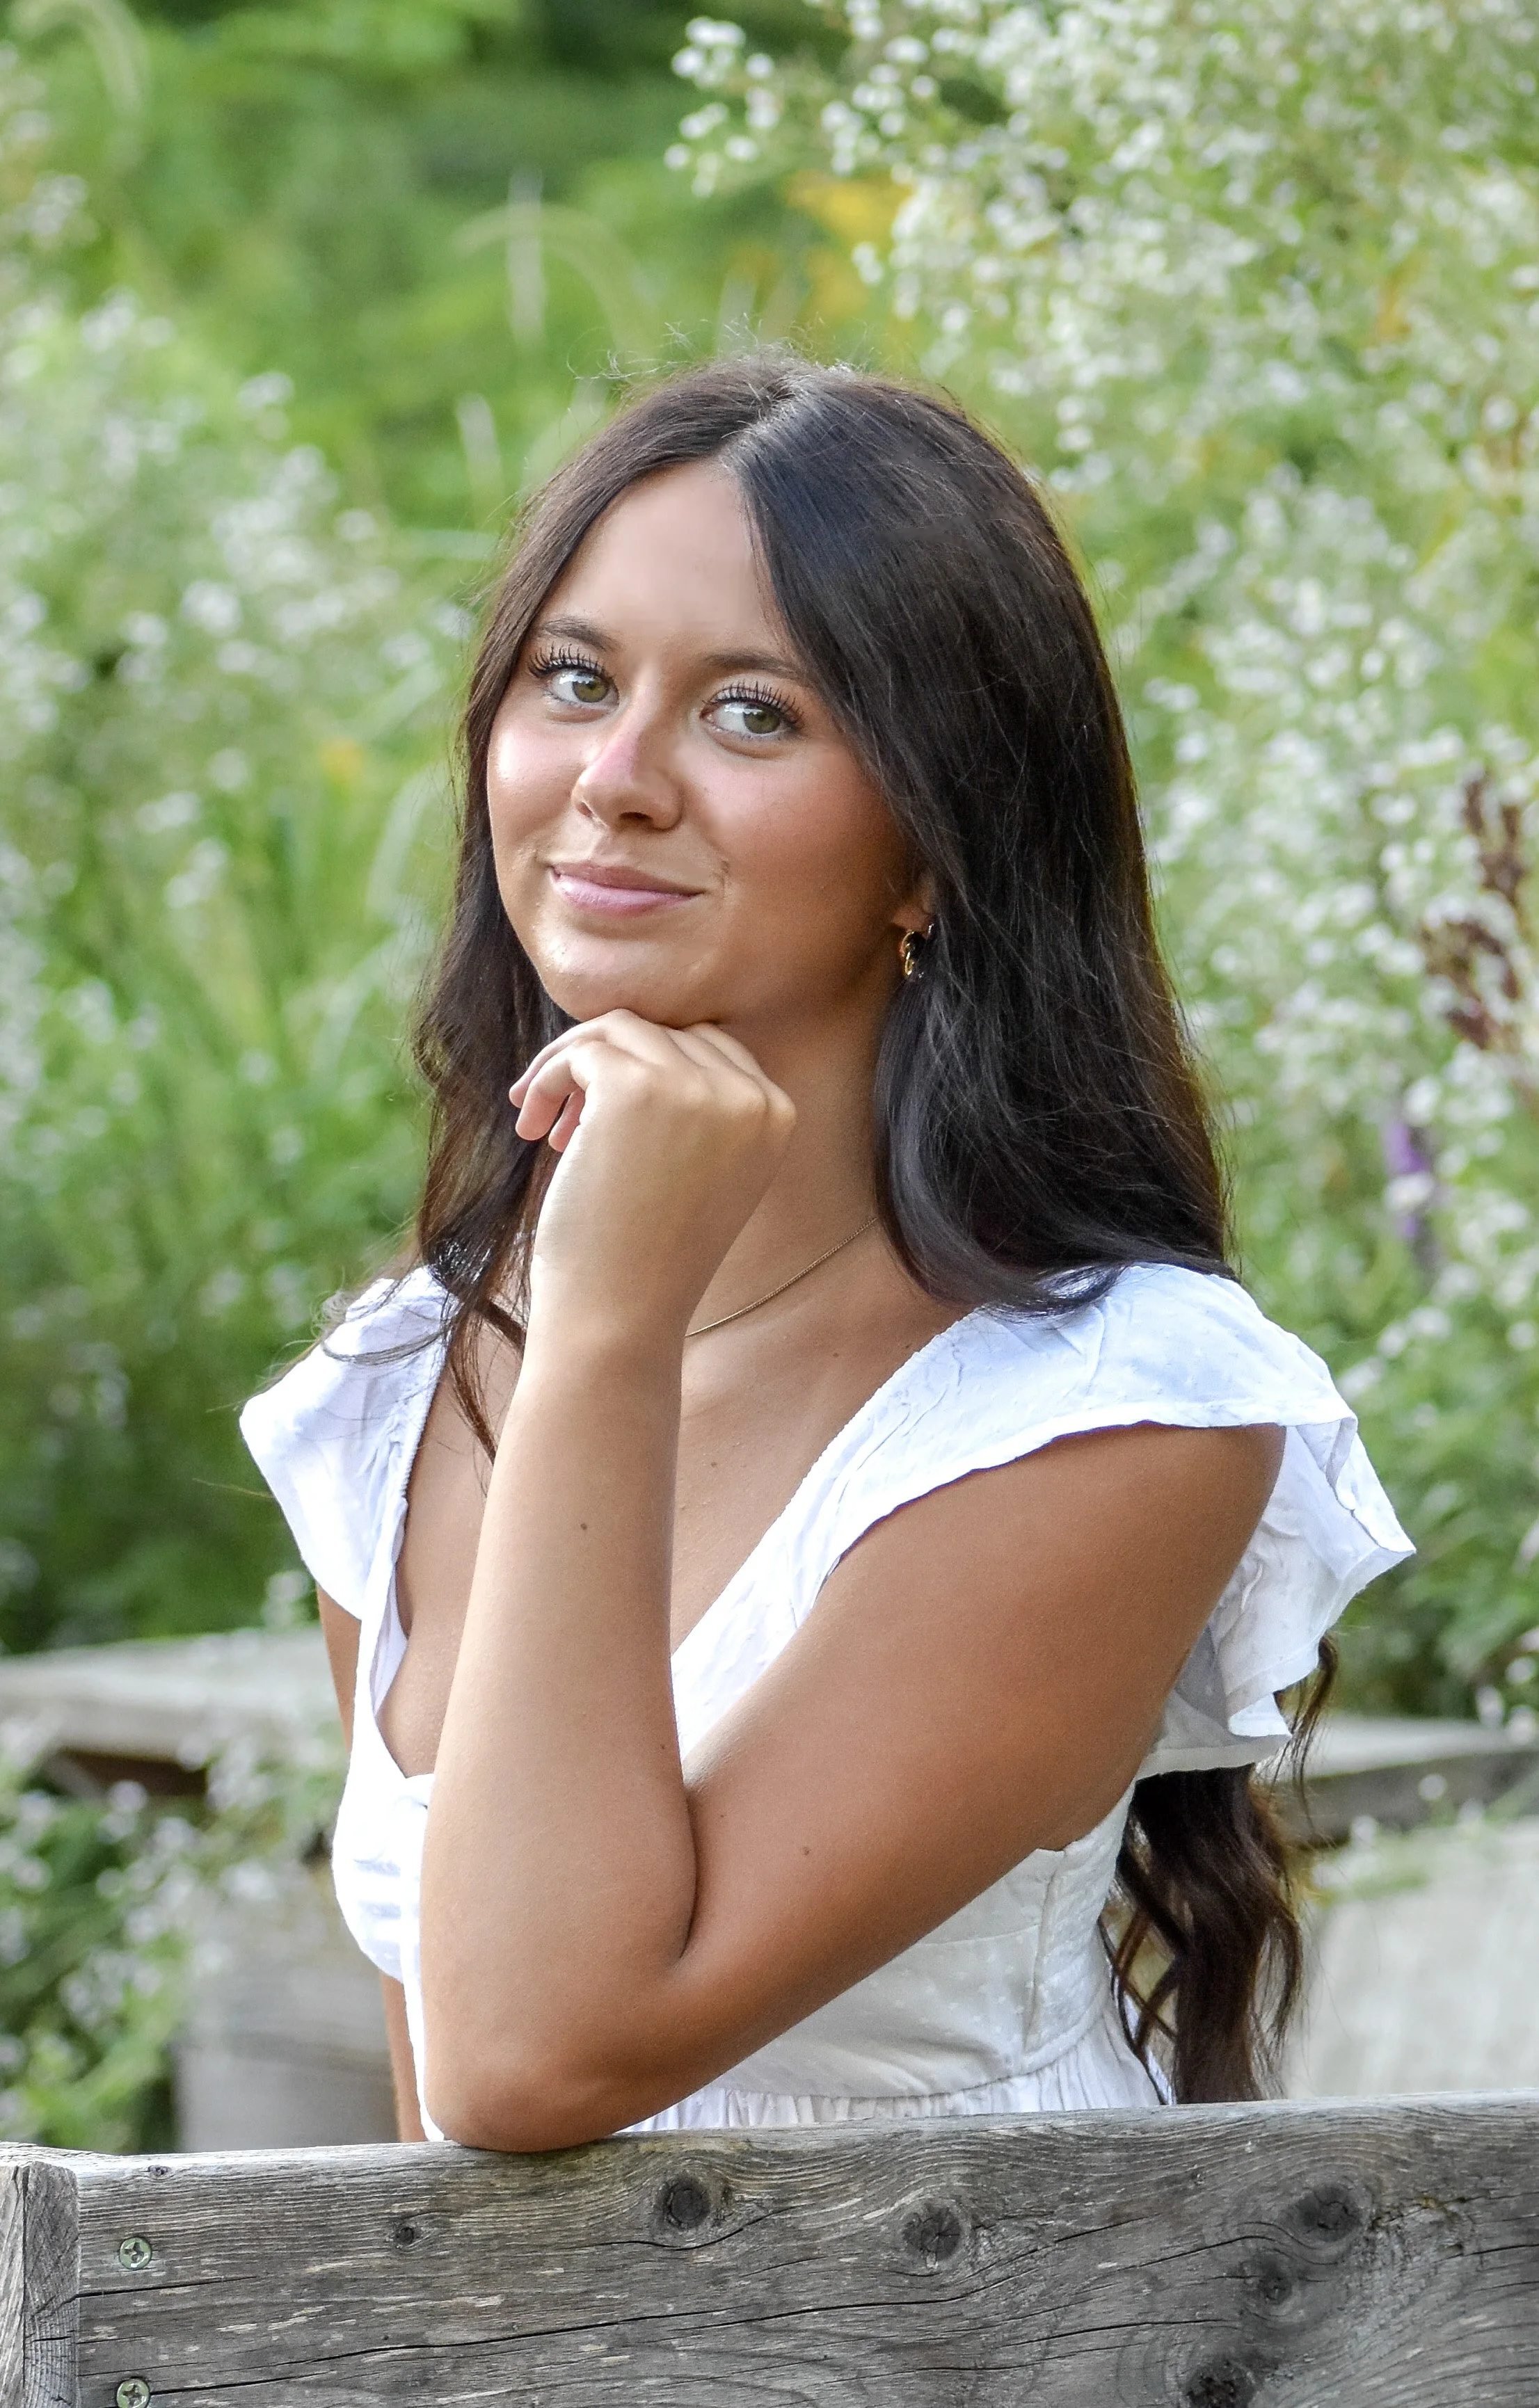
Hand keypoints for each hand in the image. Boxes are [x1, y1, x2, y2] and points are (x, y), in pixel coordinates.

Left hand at [509, 1011, 795, 1340]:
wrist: (620, 1319)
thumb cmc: (647, 1259)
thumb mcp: (704, 1176)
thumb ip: (698, 1111)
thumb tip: (633, 1042)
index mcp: (775, 1114)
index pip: (706, 1047)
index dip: (648, 1070)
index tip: (602, 1117)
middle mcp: (748, 1094)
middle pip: (662, 1032)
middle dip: (605, 1066)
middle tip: (564, 1123)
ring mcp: (695, 1087)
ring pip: (618, 1029)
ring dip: (570, 1066)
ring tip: (540, 1122)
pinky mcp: (633, 1086)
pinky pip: (581, 1052)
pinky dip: (547, 1079)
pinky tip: (533, 1129)